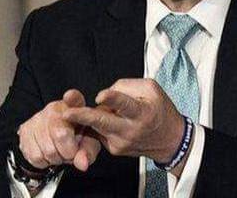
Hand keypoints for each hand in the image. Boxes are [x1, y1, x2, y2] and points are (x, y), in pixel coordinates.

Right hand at [17, 89, 101, 170]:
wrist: (53, 138)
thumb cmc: (75, 137)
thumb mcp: (88, 142)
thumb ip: (88, 152)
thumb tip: (82, 164)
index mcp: (73, 106)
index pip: (73, 98)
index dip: (72, 97)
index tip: (70, 96)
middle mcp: (54, 108)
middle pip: (60, 135)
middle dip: (68, 152)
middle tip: (69, 153)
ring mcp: (37, 118)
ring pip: (47, 150)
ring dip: (56, 159)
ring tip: (59, 153)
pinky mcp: (25, 131)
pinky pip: (35, 156)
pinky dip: (44, 162)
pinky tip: (47, 154)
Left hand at [62, 79, 186, 165]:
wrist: (170, 140)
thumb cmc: (160, 110)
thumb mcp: (150, 89)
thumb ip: (126, 86)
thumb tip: (106, 94)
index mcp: (142, 112)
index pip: (125, 105)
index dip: (112, 99)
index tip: (100, 96)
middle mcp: (130, 130)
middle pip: (102, 122)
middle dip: (82, 117)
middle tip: (66, 113)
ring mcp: (121, 142)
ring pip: (98, 126)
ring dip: (88, 117)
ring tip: (81, 111)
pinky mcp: (115, 149)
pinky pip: (101, 132)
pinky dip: (99, 124)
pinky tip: (109, 120)